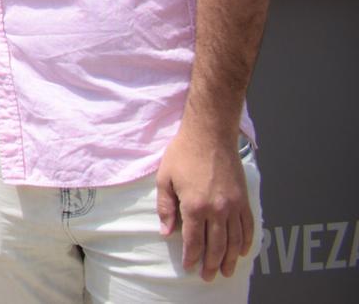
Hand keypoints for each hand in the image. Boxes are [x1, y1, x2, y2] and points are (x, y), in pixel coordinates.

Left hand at [156, 125, 254, 280]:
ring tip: (226, 271)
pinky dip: (246, 242)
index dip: (191, 257)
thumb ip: (165, 207)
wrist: (210, 135)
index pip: (193, 241)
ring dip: (230, 259)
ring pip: (234, 241)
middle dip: (211, 264)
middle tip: (209, 277)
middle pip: (216, 246)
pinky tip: (242, 251)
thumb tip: (166, 232)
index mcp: (194, 206)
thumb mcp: (165, 178)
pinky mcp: (244, 199)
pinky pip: (248, 227)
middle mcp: (217, 210)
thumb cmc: (184, 153)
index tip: (190, 268)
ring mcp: (233, 206)